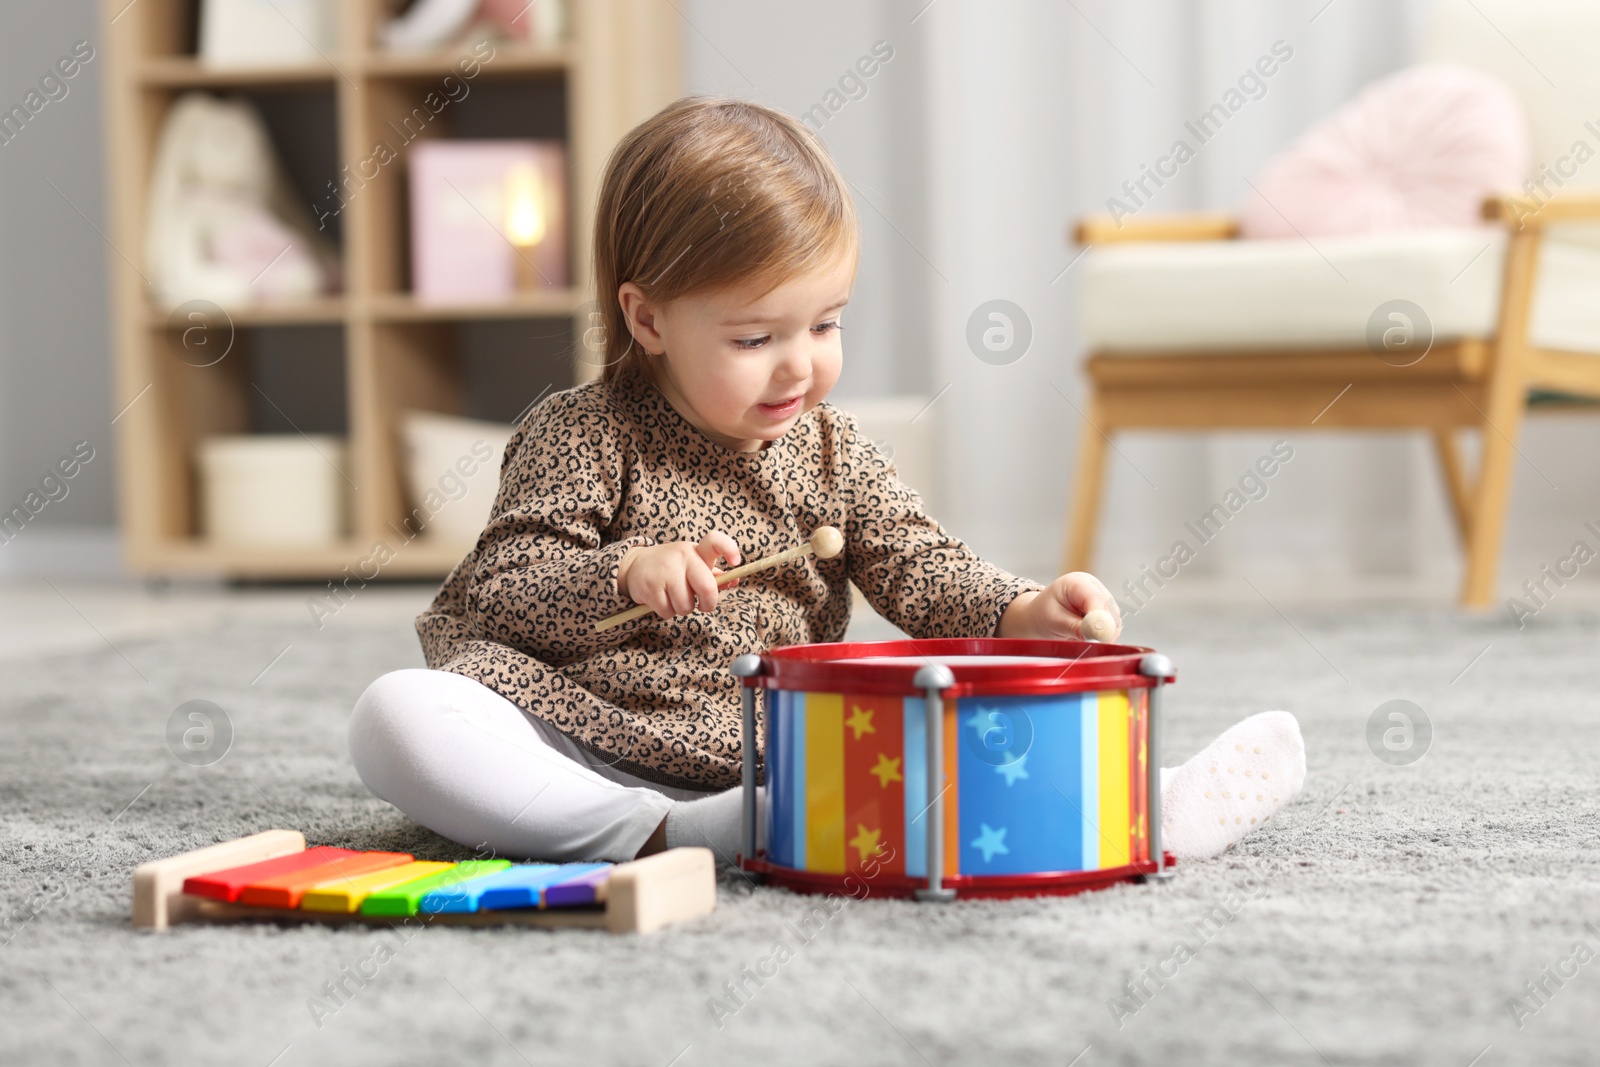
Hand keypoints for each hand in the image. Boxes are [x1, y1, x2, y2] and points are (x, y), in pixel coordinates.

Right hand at [616, 531, 741, 620]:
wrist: (634, 565)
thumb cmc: (672, 568)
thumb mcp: (693, 564)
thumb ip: (714, 574)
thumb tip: (734, 581)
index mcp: (696, 551)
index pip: (715, 541)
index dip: (729, 549)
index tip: (736, 562)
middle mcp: (682, 557)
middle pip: (707, 587)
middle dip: (708, 604)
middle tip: (703, 605)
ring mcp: (665, 572)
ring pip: (686, 606)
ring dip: (683, 608)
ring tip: (674, 597)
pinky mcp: (650, 587)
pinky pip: (668, 612)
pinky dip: (667, 611)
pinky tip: (662, 599)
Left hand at [999, 571, 1120, 640]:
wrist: (1038, 618)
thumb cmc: (1043, 615)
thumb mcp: (1054, 621)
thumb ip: (1075, 627)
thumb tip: (1096, 634)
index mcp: (1077, 582)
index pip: (1095, 597)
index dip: (1099, 617)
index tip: (1098, 636)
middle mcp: (1093, 587)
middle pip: (1109, 609)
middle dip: (1103, 630)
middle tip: (1094, 646)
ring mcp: (1102, 599)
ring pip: (1114, 620)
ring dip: (1104, 635)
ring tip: (1084, 641)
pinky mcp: (1106, 612)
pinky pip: (1112, 628)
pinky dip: (1104, 637)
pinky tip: (1090, 640)